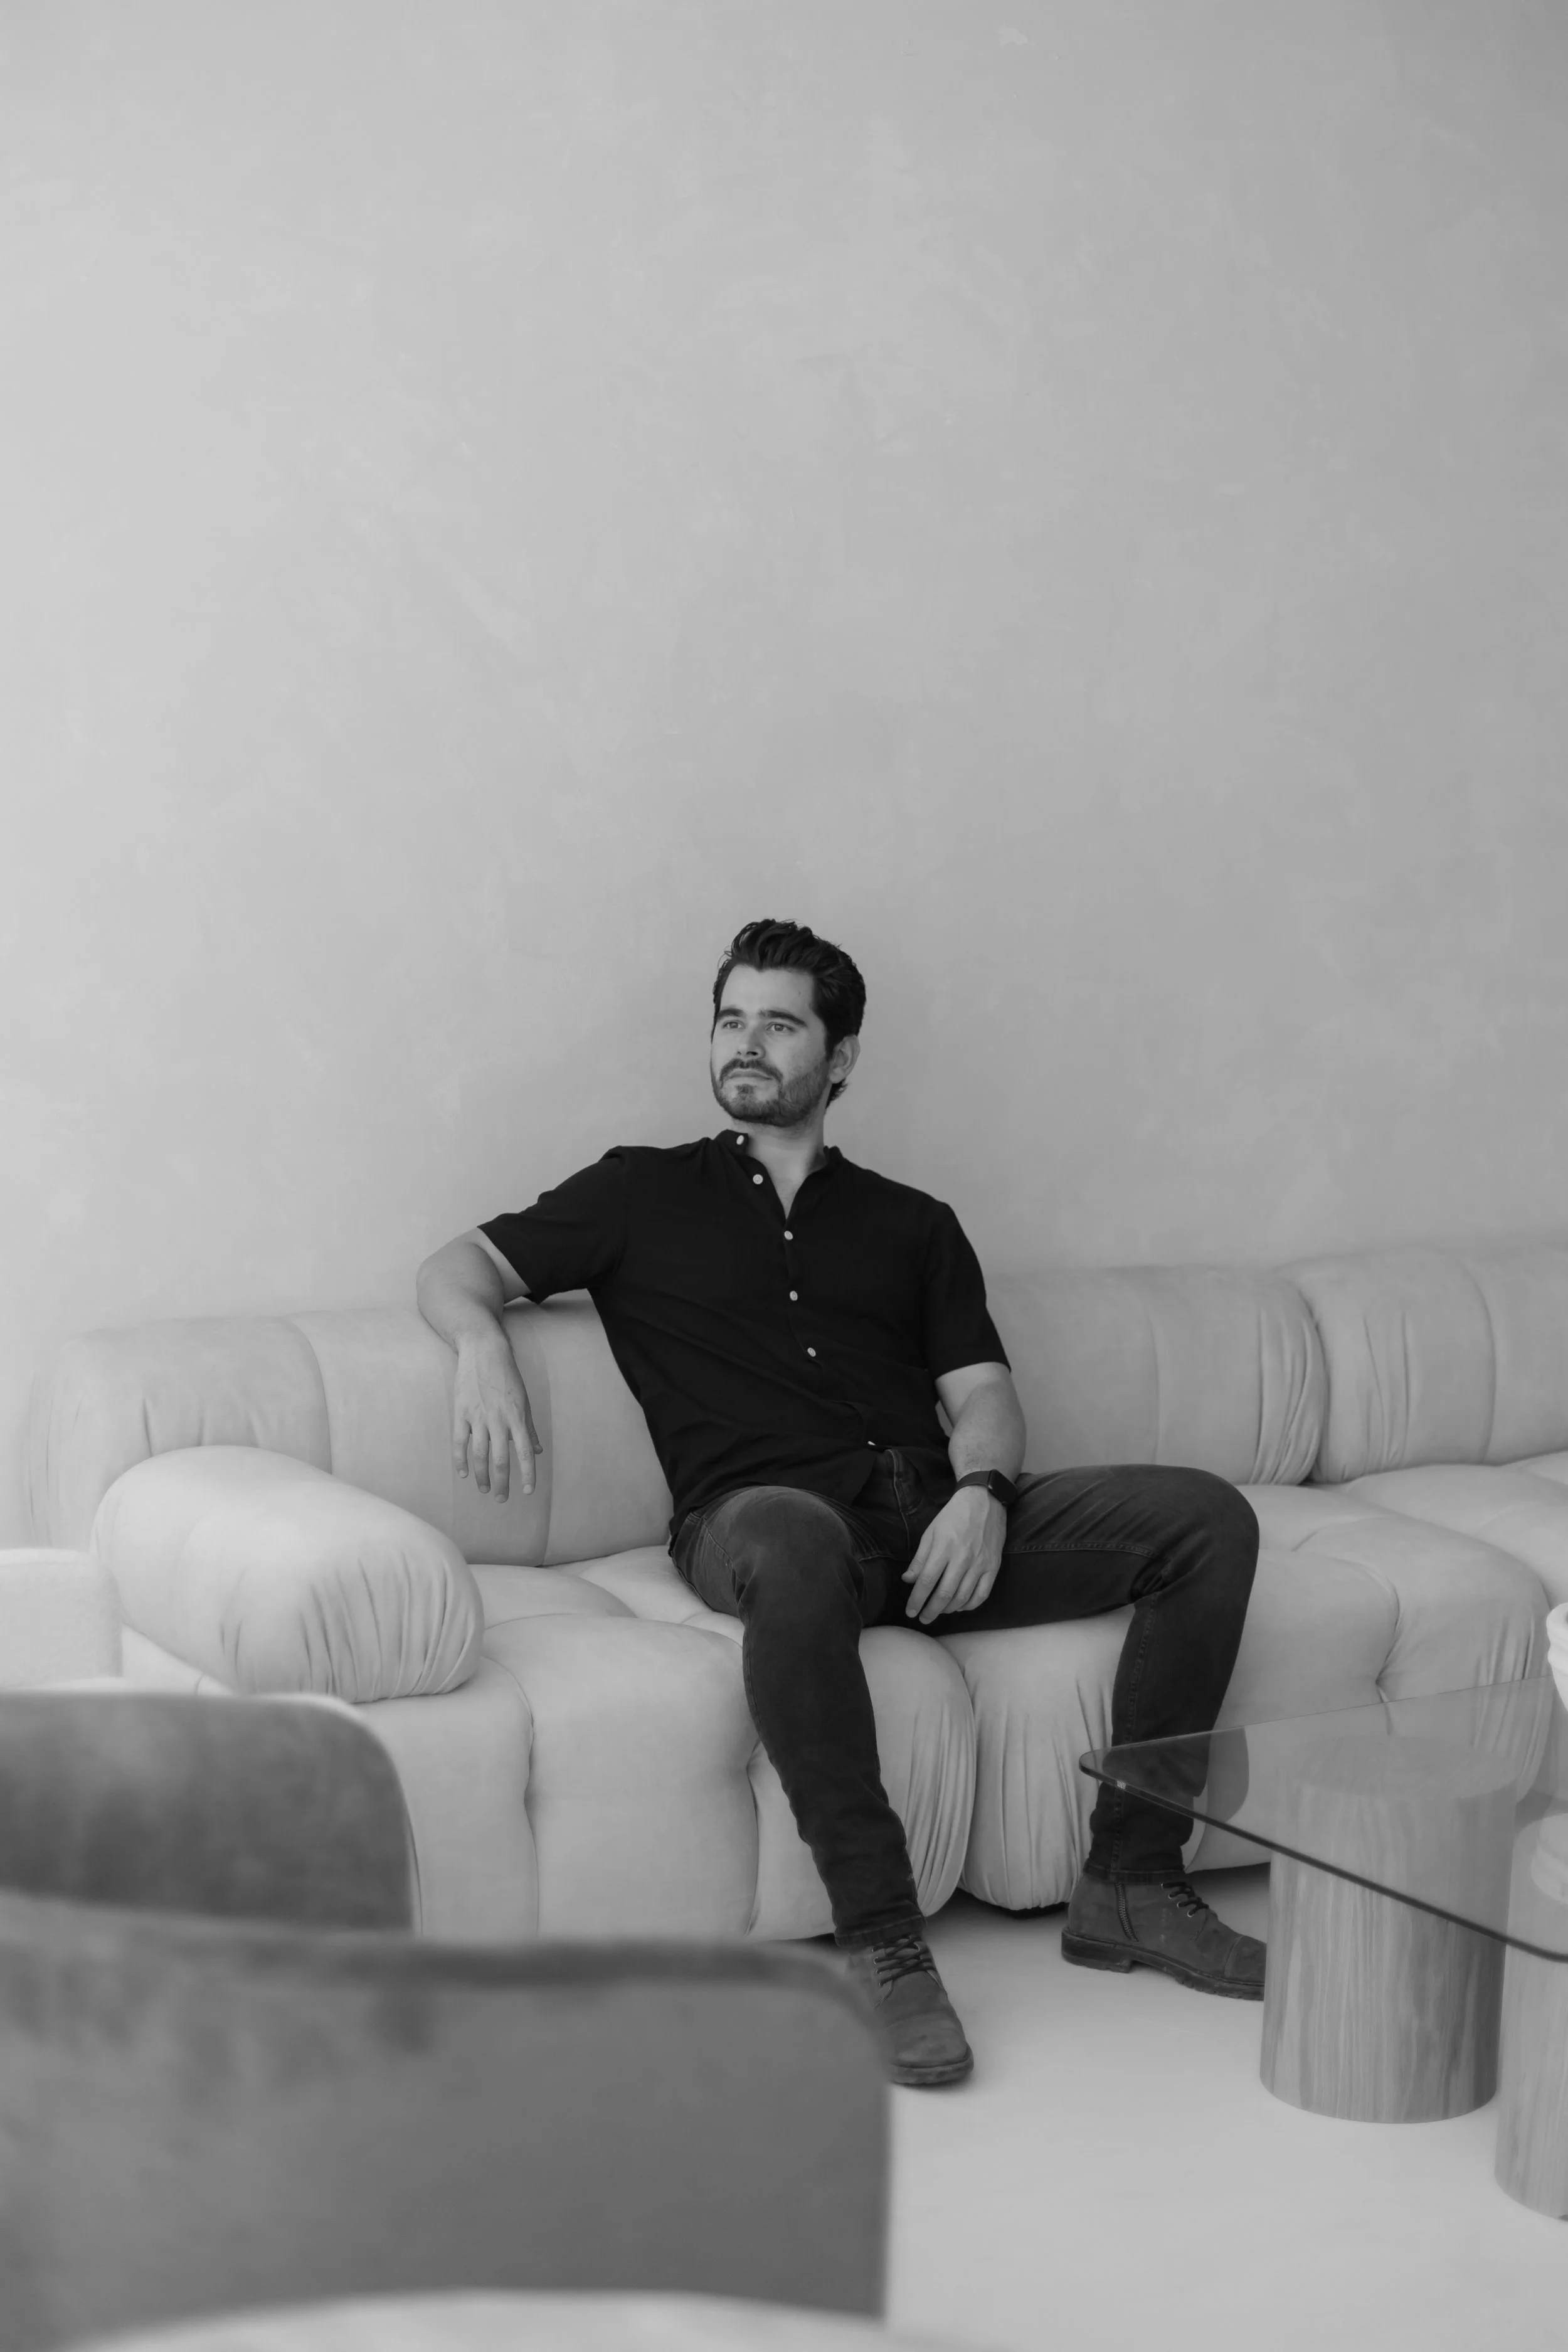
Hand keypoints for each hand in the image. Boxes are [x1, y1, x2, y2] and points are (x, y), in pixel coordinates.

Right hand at [452, 1334, 542, 1500]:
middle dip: (502, 1482)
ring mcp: (478, 1417)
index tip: (528, 1491)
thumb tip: (538, 1450)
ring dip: (482, 1476)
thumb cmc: (507, 1377)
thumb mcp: (524, 1401)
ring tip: (485, 1489)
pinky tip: (463, 1473)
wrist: (484, 1352)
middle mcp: (499, 1420)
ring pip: (479, 1455)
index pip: (525, 1452)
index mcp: (517, 1417)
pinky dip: (460, 1460)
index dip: (527, 1474)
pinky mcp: (461, 1412)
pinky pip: (459, 1442)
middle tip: (502, 1499)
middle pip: (500, 1459)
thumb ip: (529, 1428)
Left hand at [902, 1488, 1005, 1624]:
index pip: (926, 1581)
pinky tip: (960, 1606)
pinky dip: (970, 1605)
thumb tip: (908, 1580)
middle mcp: (962, 1558)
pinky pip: (982, 1594)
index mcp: (944, 1548)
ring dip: (948, 1610)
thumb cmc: (953, 1516)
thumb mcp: (931, 1532)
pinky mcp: (993, 1566)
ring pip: (962, 1597)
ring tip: (939, 1612)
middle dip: (930, 1611)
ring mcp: (980, 1564)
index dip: (916, 1600)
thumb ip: (920, 1558)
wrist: (984, 1501)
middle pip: (944, 1594)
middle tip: (923, 1618)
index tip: (910, 1611)